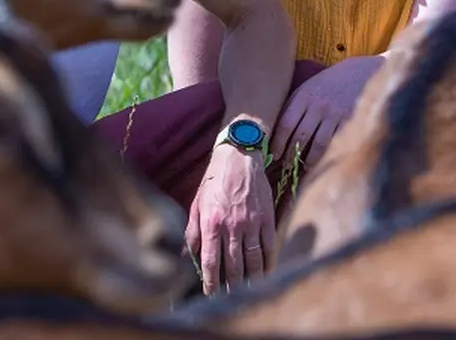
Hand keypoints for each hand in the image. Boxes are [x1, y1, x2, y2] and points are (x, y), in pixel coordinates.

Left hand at [185, 143, 275, 294]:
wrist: (239, 156)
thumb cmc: (214, 180)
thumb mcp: (197, 203)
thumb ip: (192, 231)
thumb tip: (187, 255)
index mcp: (212, 222)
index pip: (211, 260)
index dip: (210, 281)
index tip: (210, 294)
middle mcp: (232, 226)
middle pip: (234, 265)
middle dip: (231, 286)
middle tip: (230, 299)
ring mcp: (252, 223)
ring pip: (253, 259)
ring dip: (251, 279)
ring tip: (247, 292)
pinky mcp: (267, 218)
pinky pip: (268, 246)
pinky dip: (268, 262)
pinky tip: (265, 273)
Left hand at [268, 61, 375, 172]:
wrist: (358, 74)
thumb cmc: (325, 86)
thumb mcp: (306, 90)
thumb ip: (293, 108)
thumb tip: (274, 134)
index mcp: (303, 96)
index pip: (286, 124)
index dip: (278, 143)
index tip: (273, 155)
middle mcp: (318, 106)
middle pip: (301, 137)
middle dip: (290, 156)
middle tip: (285, 167)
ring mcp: (335, 115)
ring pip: (318, 144)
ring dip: (308, 160)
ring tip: (302, 168)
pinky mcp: (350, 122)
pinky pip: (336, 144)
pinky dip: (327, 156)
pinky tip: (322, 162)